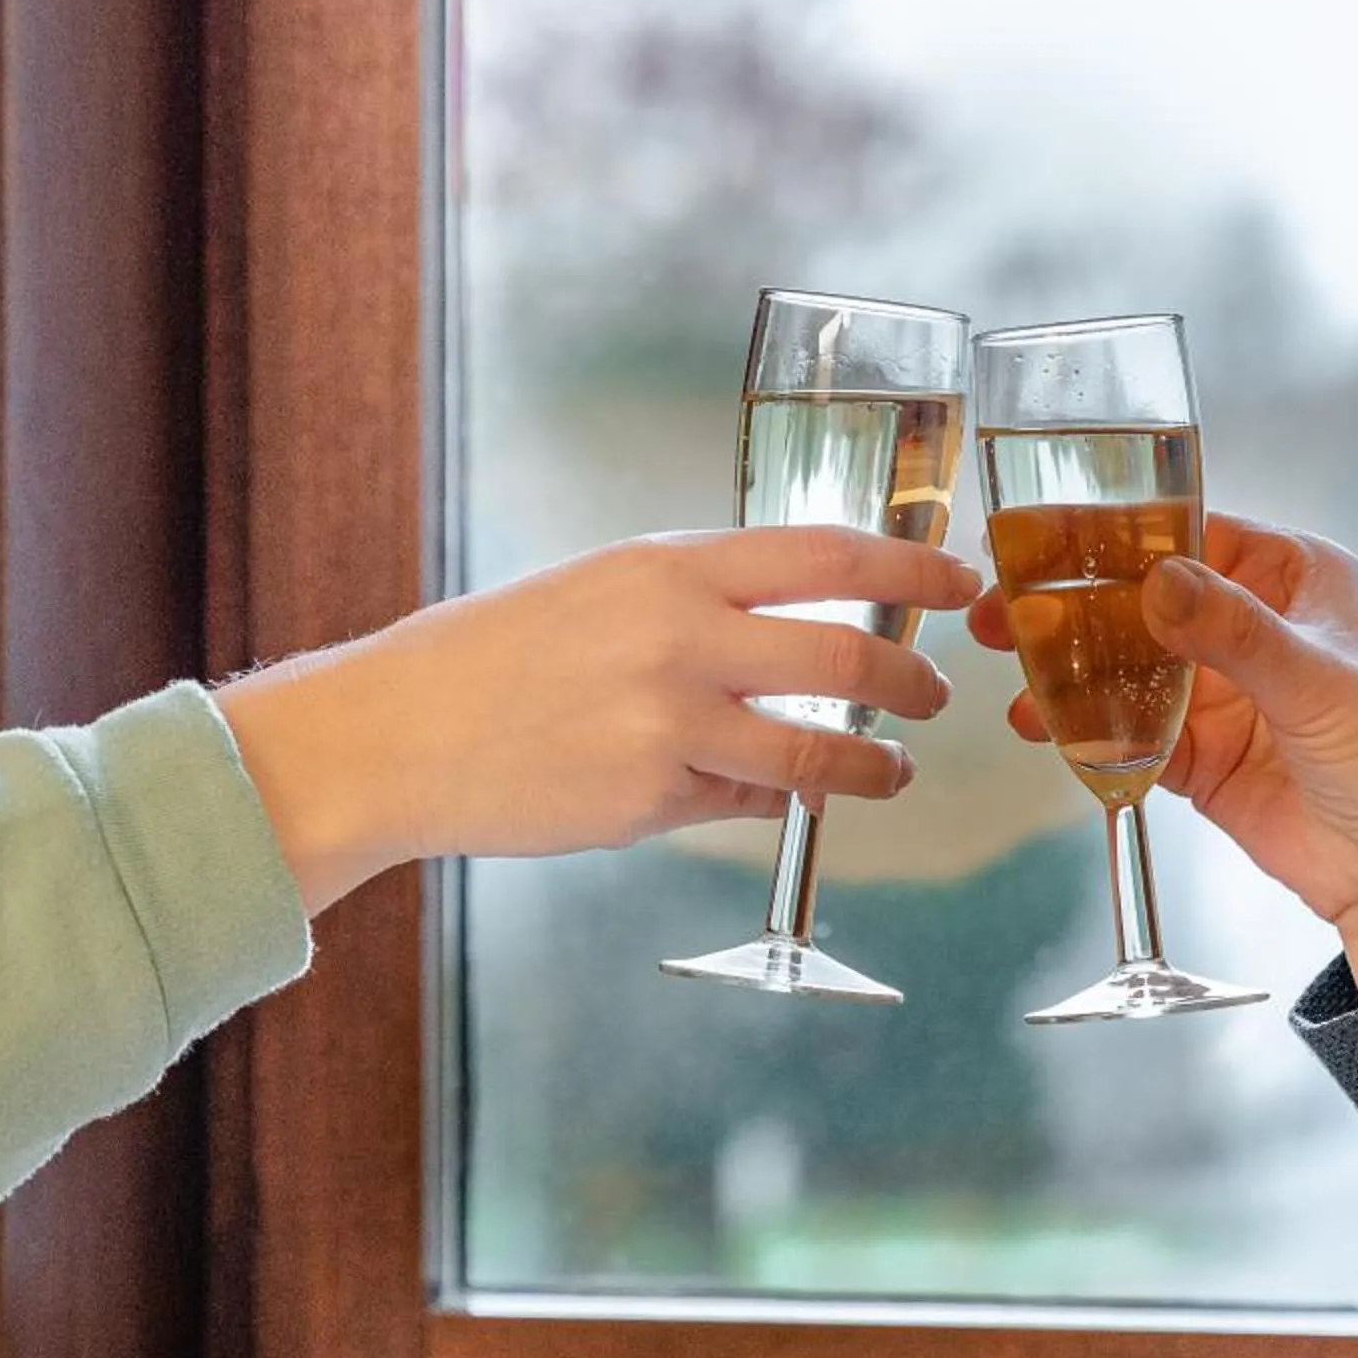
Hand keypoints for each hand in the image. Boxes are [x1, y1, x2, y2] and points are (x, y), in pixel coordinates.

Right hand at [218, 527, 981, 916]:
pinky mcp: (650, 802)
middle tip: (932, 695)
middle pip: (847, 656)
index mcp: (669, 566)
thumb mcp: (600, 587)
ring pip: (816, 753)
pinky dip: (775, 802)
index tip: (961, 578)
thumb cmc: (495, 654)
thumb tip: (799, 616)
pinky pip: (747, 804)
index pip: (827, 552)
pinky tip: (781, 800)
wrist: (396, 734)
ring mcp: (668, 725)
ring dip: (871, 766)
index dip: (912, 565)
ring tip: (890, 770)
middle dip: (910, 682)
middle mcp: (679, 638)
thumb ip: (698, 598)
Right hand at [970, 515, 1357, 1001]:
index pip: (1193, 536)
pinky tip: (1042, 729)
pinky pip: (1133, 733)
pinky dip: (1088, 732)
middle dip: (1074, 607)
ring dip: (1071, 673)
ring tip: (1013, 680)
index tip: (1045, 539)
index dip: (1117, 538)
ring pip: (1129, 668)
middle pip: (1145, 602)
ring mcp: (1226, 694)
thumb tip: (1157, 580)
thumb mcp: (1320, 681)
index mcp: (1296, 578)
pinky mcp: (1204, 758)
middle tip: (1002, 612)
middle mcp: (1255, 625)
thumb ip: (1233, 632)